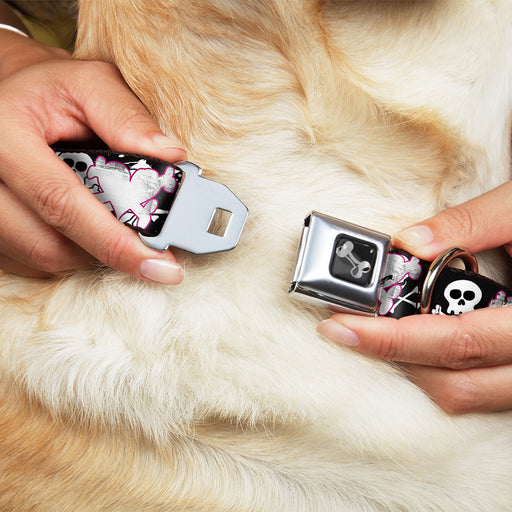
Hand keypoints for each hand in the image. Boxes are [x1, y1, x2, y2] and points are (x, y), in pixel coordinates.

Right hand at [0, 30, 185, 282]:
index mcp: (3, 135)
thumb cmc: (51, 90)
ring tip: (115, 227)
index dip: (114, 242)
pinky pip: (30, 261)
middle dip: (108, 252)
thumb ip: (128, 117)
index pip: (61, 203)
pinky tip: (85, 229)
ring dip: (89, 253)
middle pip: (49, 244)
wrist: (8, 95)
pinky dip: (68, 253)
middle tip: (150, 250)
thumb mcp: (90, 84)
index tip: (161, 267)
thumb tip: (172, 157)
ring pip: (42, 258)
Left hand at [318, 180, 511, 413]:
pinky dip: (442, 369)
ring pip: (467, 395)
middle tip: (349, 327)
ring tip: (381, 330)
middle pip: (456, 383)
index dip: (392, 339)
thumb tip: (409, 241)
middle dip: (393, 356)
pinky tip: (421, 337)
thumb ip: (472, 222)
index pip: (457, 341)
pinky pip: (481, 390)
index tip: (341, 326)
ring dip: (416, 367)